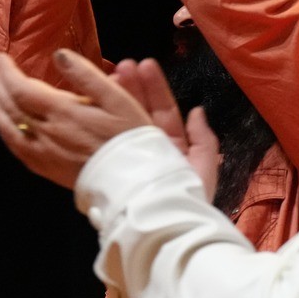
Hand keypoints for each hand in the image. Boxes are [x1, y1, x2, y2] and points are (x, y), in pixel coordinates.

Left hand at [0, 50, 158, 187]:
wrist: (132, 182)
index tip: (0, 57)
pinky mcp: (48, 169)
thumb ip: (86, 75)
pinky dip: (6, 133)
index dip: (8, 72)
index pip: (22, 88)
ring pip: (10, 128)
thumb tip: (58, 55)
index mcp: (62, 113)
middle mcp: (47, 133)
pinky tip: (3, 126)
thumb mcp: (118, 100)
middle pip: (11, 107)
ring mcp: (44, 153)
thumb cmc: (131, 137)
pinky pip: (18, 149)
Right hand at [106, 58, 220, 189]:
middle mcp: (151, 149)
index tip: (144, 65)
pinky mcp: (117, 167)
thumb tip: (198, 110)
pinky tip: (94, 103)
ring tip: (108, 76)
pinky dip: (103, 122)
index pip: (163, 111)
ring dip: (118, 99)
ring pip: (125, 123)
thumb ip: (204, 140)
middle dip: (132, 88)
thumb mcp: (204, 168)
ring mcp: (133, 157)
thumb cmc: (188, 201)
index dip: (155, 88)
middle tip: (121, 66)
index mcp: (173, 147)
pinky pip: (110, 142)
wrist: (167, 232)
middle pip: (141, 112)